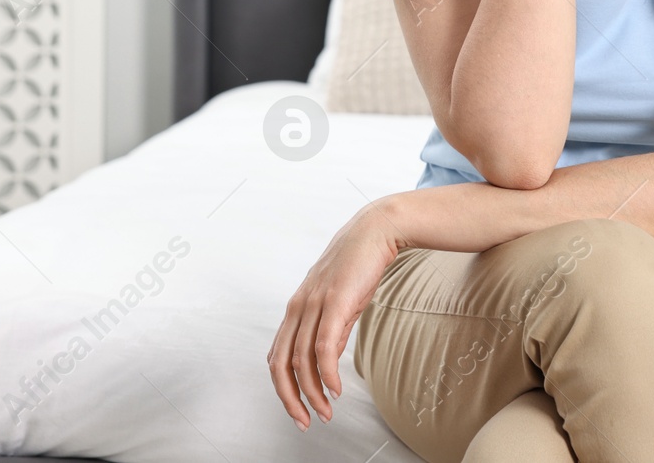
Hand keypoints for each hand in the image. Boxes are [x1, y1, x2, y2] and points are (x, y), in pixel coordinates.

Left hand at [268, 207, 404, 429]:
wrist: (376, 232)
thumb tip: (328, 364)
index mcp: (296, 308)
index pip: (277, 357)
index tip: (299, 410)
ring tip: (326, 411)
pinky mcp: (334, 302)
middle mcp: (298, 307)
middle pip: (280, 364)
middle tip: (305, 422)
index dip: (284, 388)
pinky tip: (336, 389)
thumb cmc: (359, 266)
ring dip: (312, 393)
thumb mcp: (340, 304)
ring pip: (300, 360)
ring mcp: (314, 304)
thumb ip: (332, 332)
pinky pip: (323, 347)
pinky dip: (327, 373)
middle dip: (290, 399)